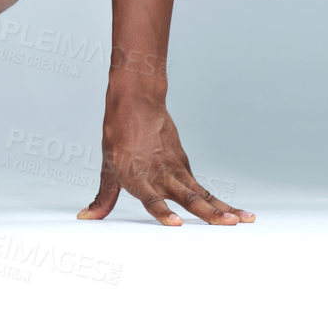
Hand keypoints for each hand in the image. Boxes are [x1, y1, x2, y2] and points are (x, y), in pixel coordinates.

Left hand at [76, 99, 254, 225]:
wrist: (136, 103)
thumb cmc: (118, 136)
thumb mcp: (107, 167)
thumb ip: (103, 197)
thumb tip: (86, 217)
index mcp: (135, 176)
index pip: (150, 197)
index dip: (161, 211)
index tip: (175, 223)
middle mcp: (158, 175)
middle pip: (185, 197)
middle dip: (206, 213)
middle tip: (226, 224)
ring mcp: (174, 170)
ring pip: (201, 194)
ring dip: (222, 209)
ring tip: (241, 221)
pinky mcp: (184, 166)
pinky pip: (204, 189)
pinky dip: (221, 202)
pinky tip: (238, 215)